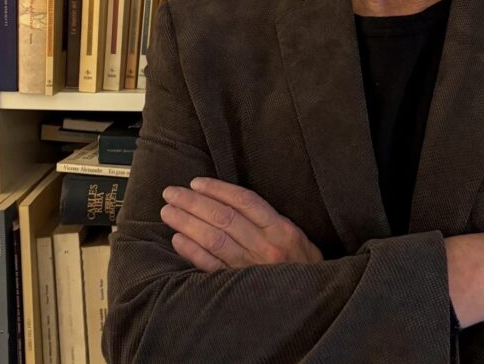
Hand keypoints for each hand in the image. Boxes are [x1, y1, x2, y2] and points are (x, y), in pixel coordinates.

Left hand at [160, 177, 322, 271]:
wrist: (314, 301)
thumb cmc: (301, 265)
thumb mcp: (294, 236)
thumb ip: (267, 220)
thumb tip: (227, 201)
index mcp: (281, 230)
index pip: (245, 202)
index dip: (218, 190)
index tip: (196, 182)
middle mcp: (266, 247)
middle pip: (224, 218)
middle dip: (194, 203)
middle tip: (171, 193)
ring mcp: (251, 268)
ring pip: (214, 239)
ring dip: (187, 223)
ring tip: (168, 212)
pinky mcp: (239, 287)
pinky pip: (211, 266)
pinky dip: (192, 252)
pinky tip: (177, 240)